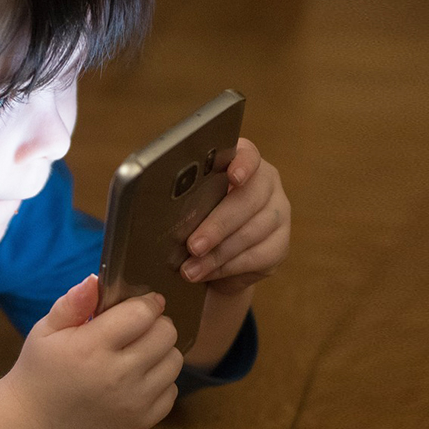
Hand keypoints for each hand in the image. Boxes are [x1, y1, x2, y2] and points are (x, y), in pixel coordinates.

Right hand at [1, 275, 182, 428]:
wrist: (36, 424)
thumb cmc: (40, 370)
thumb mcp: (46, 331)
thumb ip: (73, 303)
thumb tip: (96, 280)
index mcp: (92, 347)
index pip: (142, 313)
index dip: (147, 302)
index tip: (144, 302)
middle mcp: (117, 375)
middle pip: (166, 334)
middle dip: (157, 324)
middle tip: (140, 327)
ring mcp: (133, 402)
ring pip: (174, 361)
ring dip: (161, 351)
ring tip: (139, 352)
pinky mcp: (142, 423)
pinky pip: (171, 391)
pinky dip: (160, 381)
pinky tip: (138, 379)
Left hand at [181, 138, 290, 295]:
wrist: (211, 257)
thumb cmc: (190, 219)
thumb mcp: (179, 203)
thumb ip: (171, 196)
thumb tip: (147, 198)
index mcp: (240, 162)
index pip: (248, 155)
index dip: (242, 164)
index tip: (232, 177)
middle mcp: (266, 183)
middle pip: (248, 199)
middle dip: (217, 225)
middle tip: (193, 245)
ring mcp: (278, 213)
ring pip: (253, 231)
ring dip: (218, 254)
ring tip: (191, 269)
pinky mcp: (280, 244)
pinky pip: (259, 256)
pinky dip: (230, 267)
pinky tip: (208, 273)